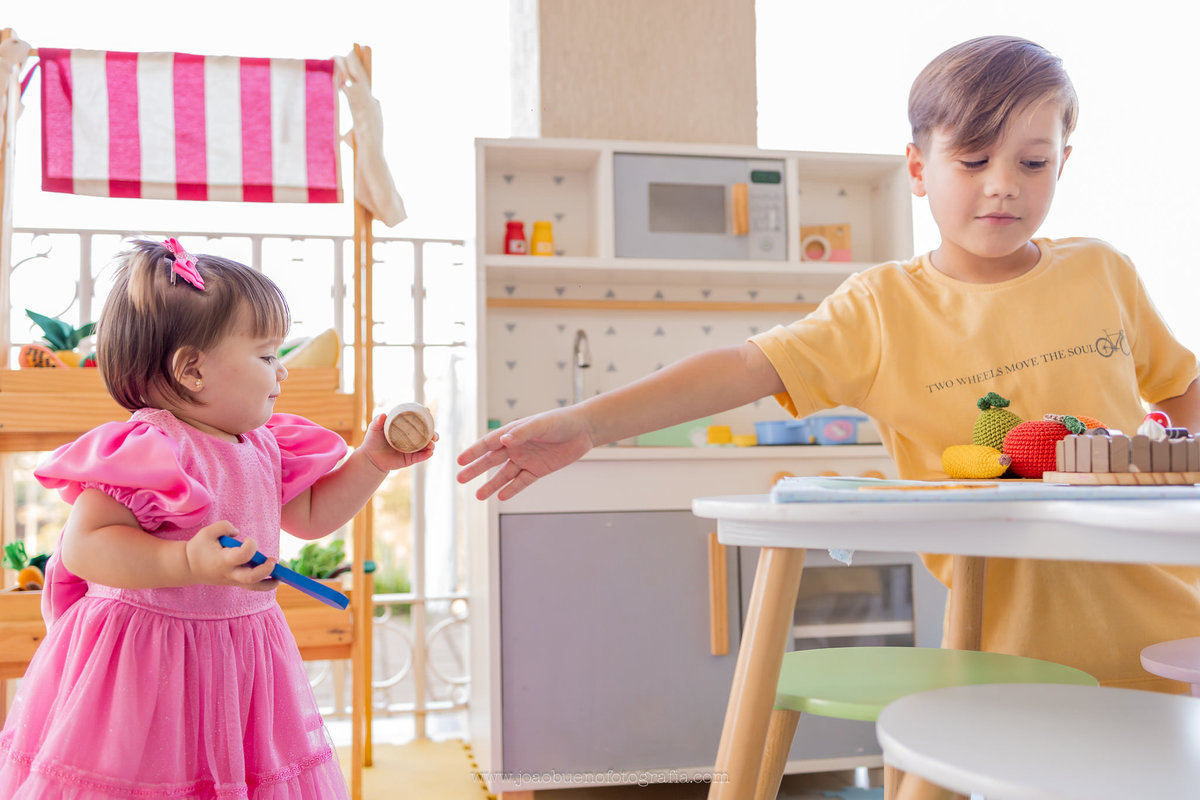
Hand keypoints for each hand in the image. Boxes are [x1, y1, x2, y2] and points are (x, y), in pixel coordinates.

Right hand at [185, 521, 276, 589]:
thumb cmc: (199, 547)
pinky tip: (277, 578)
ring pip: (253, 587)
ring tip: (282, 577)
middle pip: (250, 578)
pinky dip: (265, 584)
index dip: (251, 546)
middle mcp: (229, 573)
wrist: (188, 567)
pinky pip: (252, 586)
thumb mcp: (208, 532)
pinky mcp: (235, 582)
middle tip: (273, 560)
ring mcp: (233, 580)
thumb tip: (238, 533)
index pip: (243, 556)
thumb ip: (225, 526)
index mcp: (223, 560)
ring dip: (270, 582)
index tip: (250, 539)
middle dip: (265, 570)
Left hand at [361, 413, 437, 471]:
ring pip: (426, 446)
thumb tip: (383, 415)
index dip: (425, 417)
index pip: (418, 422)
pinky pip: (421, 457)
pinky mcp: (410, 459)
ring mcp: (412, 449)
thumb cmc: (373, 440)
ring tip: (431, 444)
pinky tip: (430, 452)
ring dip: (431, 445)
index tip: (427, 411)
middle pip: (426, 435)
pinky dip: (426, 455)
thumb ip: (378, 421)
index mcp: (405, 428)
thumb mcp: (374, 428)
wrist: (370, 457)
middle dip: (433, 434)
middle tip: (433, 435)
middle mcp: (411, 438)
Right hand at [456, 407, 595, 499]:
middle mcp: (517, 447)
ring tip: (478, 496)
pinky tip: (500, 496)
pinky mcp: (538, 470)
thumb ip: (522, 433)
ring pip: (504, 475)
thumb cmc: (561, 422)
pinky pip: (521, 482)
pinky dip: (511, 489)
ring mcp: (527, 459)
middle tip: (460, 478)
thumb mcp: (541, 424)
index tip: (460, 460)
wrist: (583, 430)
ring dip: (491, 485)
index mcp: (513, 433)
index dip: (474, 452)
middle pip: (492, 460)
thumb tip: (503, 441)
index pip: (489, 443)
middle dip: (476, 469)